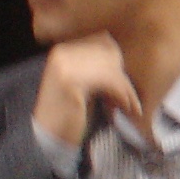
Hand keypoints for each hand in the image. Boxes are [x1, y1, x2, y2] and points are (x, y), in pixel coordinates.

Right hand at [33, 35, 141, 149]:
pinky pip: (109, 81)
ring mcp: (64, 67)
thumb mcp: (82, 83)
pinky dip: (123, 94)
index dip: (117, 61)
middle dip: (123, 75)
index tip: (123, 82)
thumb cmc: (69, 112)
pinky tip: (126, 107)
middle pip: (108, 52)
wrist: (49, 137)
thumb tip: (120, 53)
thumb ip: (96, 65)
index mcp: (62, 50)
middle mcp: (61, 54)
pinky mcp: (71, 82)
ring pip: (111, 67)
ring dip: (125, 88)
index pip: (102, 41)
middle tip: (129, 97)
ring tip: (129, 104)